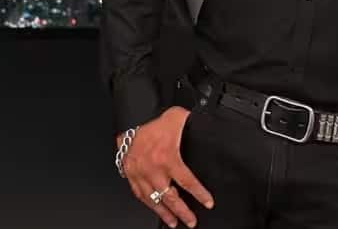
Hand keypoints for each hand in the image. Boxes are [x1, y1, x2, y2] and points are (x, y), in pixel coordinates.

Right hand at [116, 106, 213, 227]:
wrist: (129, 121)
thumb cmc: (153, 120)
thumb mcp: (177, 118)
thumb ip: (190, 123)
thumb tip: (206, 124)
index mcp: (167, 158)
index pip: (187, 181)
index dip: (199, 194)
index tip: (208, 203)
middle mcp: (154, 170)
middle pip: (171, 198)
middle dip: (183, 212)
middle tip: (191, 222)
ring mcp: (141, 175)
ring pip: (154, 201)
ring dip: (165, 214)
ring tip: (174, 223)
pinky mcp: (131, 176)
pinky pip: (140, 196)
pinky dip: (149, 205)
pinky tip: (154, 209)